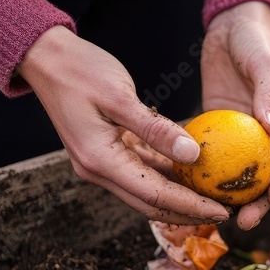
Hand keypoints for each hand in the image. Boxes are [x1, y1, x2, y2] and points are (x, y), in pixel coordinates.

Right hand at [18, 26, 228, 223]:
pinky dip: (165, 175)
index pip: (155, 195)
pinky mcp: (105, 152)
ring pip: (146, 190)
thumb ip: (155, 129)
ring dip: (178, 196)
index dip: (190, 206)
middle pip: (151, 203)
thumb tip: (193, 155)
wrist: (45, 58)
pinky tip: (190, 172)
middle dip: (188, 211)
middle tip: (224, 211)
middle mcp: (98, 170)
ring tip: (213, 195)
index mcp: (100, 160)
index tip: (221, 210)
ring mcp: (100, 163)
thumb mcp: (120, 95)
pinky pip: (141, 171)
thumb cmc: (79, 70)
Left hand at [202, 1, 269, 229]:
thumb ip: (268, 97)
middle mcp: (267, 134)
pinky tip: (187, 188)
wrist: (234, 25)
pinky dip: (203, 172)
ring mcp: (241, 134)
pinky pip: (211, 155)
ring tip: (215, 216)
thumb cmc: (257, 42)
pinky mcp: (217, 128)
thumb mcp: (266, 65)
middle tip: (242, 222)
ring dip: (228, 196)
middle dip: (257, 203)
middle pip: (264, 176)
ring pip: (236, 173)